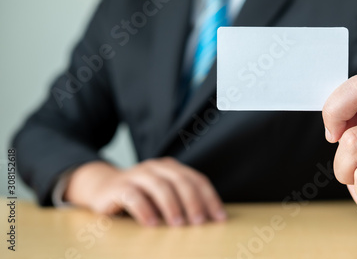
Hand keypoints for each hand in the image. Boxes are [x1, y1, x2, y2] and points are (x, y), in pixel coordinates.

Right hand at [65, 157, 226, 226]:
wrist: (103, 188)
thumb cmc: (141, 195)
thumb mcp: (163, 195)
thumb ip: (181, 201)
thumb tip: (207, 221)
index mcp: (172, 168)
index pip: (197, 180)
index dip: (210, 198)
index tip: (219, 218)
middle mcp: (156, 168)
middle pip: (180, 181)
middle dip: (193, 202)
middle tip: (199, 222)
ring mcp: (137, 174)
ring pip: (159, 186)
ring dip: (171, 206)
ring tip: (178, 225)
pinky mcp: (119, 186)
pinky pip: (133, 196)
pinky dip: (144, 210)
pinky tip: (152, 224)